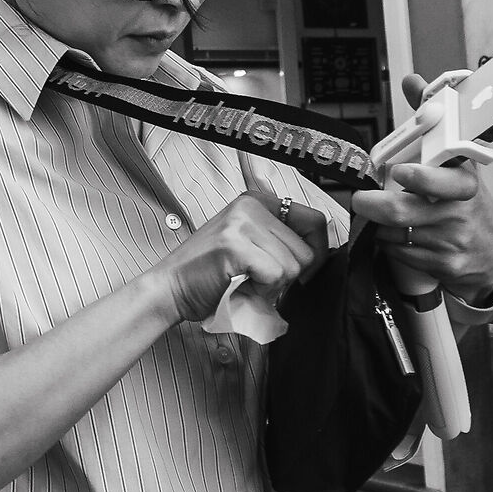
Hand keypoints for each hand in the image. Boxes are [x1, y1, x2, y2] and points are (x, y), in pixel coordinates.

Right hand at [155, 193, 319, 323]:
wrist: (171, 288)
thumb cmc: (211, 273)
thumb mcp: (249, 243)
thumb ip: (279, 240)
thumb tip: (321, 253)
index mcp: (257, 201)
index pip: (315, 221)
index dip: (316, 252)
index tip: (301, 272)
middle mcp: (251, 205)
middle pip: (306, 250)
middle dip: (289, 276)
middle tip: (258, 279)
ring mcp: (241, 223)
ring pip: (293, 266)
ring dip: (273, 285)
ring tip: (246, 281)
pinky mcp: (235, 245)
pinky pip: (275, 275)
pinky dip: (261, 290)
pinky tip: (239, 285)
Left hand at [350, 71, 492, 299]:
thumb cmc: (465, 199)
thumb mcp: (456, 161)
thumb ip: (431, 122)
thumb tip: (412, 80)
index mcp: (464, 183)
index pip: (447, 180)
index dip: (423, 177)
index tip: (401, 173)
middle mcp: (460, 212)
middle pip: (405, 211)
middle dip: (375, 205)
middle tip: (360, 198)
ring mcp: (452, 242)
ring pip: (396, 232)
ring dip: (382, 225)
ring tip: (385, 216)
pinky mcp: (444, 266)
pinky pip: (401, 253)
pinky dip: (392, 244)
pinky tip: (401, 236)